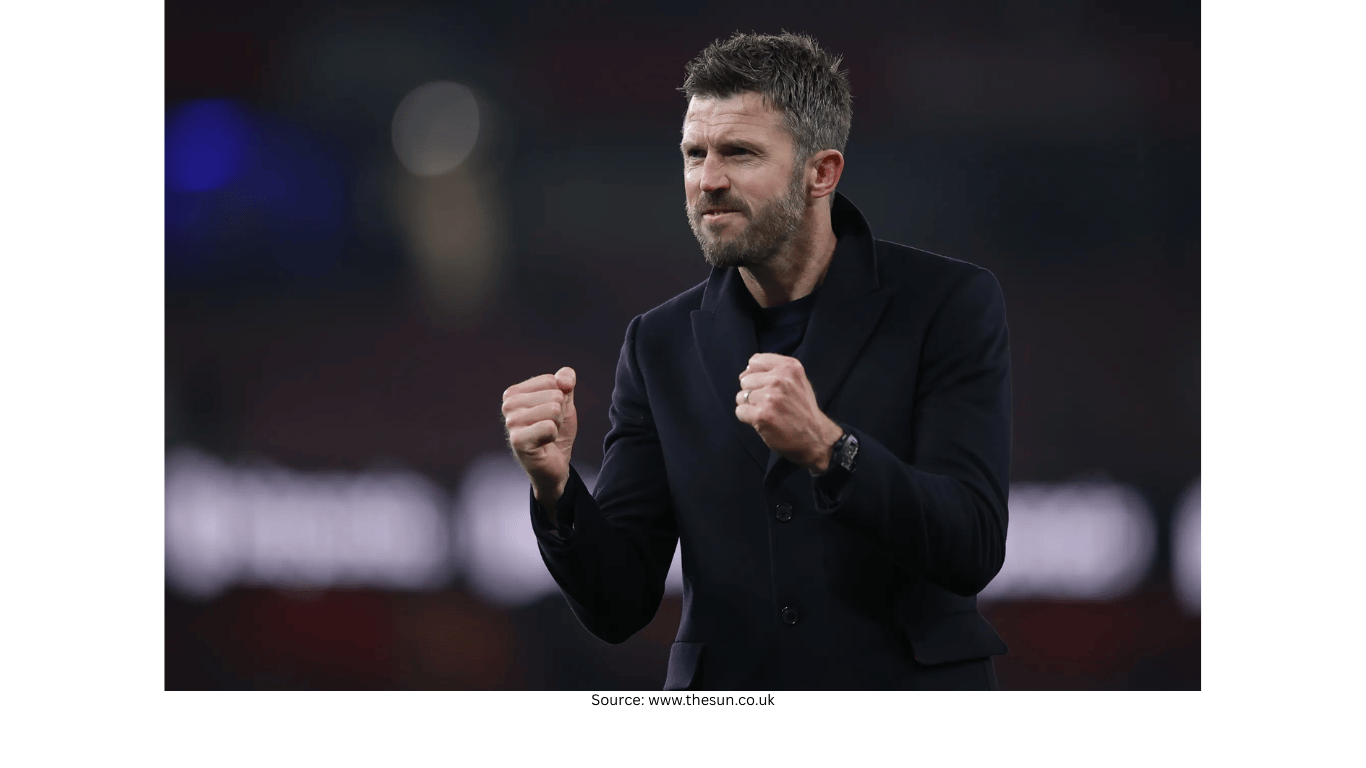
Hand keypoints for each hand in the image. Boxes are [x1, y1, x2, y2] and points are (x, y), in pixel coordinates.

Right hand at [502, 367, 577, 507]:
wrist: (555, 464)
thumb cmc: (555, 432)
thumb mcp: (564, 403)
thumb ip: (566, 383)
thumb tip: (565, 378)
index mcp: (515, 392)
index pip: (552, 381)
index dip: (561, 399)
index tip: (551, 415)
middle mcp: (508, 405)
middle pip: (555, 395)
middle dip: (560, 414)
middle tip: (550, 428)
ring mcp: (511, 422)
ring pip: (554, 410)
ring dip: (557, 425)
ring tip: (546, 435)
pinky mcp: (517, 440)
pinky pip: (549, 427)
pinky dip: (553, 436)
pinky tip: (544, 444)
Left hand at [735, 354, 843, 472]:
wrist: (816, 438)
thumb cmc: (803, 410)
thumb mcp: (797, 381)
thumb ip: (773, 372)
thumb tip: (744, 373)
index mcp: (789, 367)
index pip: (755, 361)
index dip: (755, 375)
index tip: (765, 387)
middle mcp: (780, 379)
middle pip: (745, 380)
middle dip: (753, 393)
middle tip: (771, 404)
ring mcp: (770, 397)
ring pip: (741, 397)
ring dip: (750, 407)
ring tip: (769, 413)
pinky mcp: (762, 415)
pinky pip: (740, 412)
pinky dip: (748, 419)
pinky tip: (764, 422)